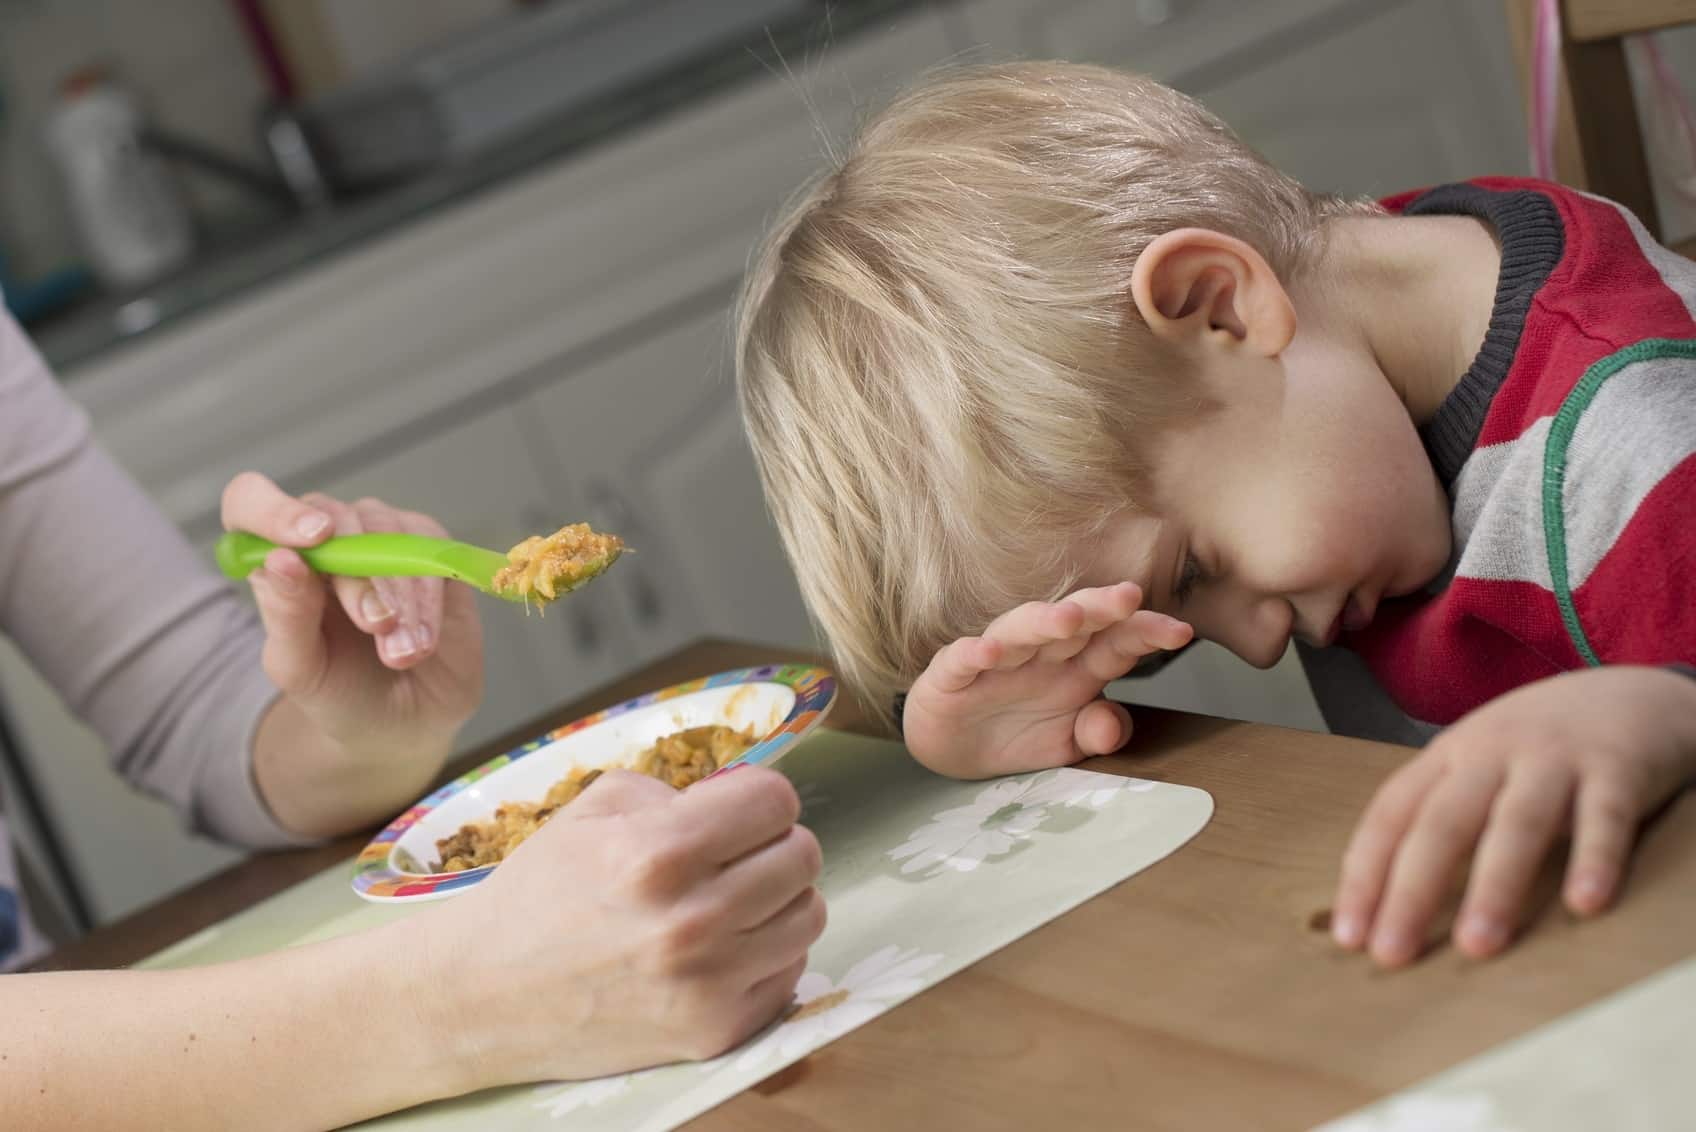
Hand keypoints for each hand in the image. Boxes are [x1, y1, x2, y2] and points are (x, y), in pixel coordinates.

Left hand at [220, 472, 482, 822]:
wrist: (402, 722)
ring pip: (387, 532)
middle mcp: (326, 538)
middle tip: (376, 628)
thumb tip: (282, 559)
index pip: (252, 502)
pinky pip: (430, 549)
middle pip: (333, 518)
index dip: (274, 510)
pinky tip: (423, 639)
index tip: (311, 539)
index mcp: (277, 559)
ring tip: (402, 653)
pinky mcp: (428, 548)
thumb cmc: (340, 692)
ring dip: (400, 595)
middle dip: (358, 577)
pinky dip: (428, 599)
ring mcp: (379, 536)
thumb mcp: (300, 668)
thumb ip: (286, 615)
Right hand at [423, 766, 825, 1085]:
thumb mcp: (595, 809)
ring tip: (733, 900)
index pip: (775, 801)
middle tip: (736, 854)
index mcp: (659, 853)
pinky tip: (721, 949)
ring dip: (779, 899)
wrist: (484, 996)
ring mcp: (708, 983)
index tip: (737, 810)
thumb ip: (678, 793)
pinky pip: (789, 972)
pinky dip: (765, 954)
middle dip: (773, 843)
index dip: (758, 798)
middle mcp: (692, 920)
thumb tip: (742, 799)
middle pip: (803, 855)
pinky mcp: (715, 1032)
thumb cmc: (540, 893)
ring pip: (809, 914)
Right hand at [903, 583, 1193, 778]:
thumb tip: (1111, 723)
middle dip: (1101, 607)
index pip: (1118, 641)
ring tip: (1068, 619)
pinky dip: (973, 654)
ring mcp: (996, 660)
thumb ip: (1099, 732)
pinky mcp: (951, 675)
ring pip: (1020, 630)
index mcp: (1078, 667)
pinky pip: (962, 660)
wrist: (954, 748)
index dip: (1147, 631)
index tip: (1181, 632)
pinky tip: (988, 652)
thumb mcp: (1069, 744)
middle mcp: (1041, 654)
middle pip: (1075, 622)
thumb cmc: (1019, 733)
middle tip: (1129, 596)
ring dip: (1043, 621)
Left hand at [1332, 666, 1695, 966]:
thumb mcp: (1477, 766)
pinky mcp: (1618, 766)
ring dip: (1494, 885)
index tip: (1349, 935)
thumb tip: (1388, 903)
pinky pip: (1604, 816)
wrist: (1628, 691)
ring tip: (1476, 945)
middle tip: (1393, 954)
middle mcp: (1491, 752)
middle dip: (1412, 890)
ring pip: (1516, 822)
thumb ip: (1441, 817)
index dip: (1366, 873)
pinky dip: (1594, 858)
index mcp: (1448, 755)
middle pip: (1442, 822)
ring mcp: (1554, 757)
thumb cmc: (1537, 747)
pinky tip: (1583, 904)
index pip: (1391, 814)